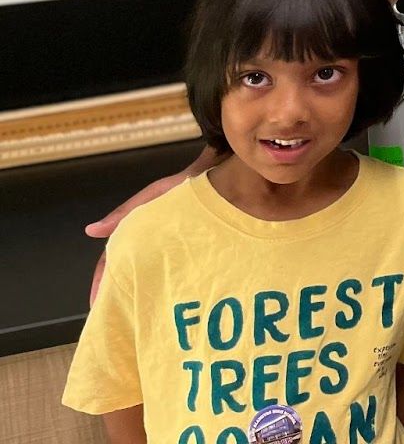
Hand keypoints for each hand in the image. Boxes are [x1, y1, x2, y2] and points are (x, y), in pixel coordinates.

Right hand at [84, 149, 216, 303]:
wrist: (219, 177)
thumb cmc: (185, 186)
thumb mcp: (153, 197)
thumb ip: (124, 215)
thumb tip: (90, 231)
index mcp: (135, 233)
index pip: (110, 264)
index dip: (102, 284)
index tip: (97, 305)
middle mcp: (148, 242)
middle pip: (126, 273)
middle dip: (118, 295)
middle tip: (114, 320)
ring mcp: (167, 247)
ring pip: (146, 274)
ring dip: (138, 293)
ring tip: (135, 317)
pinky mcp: (188, 250)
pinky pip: (170, 271)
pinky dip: (161, 285)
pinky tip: (164, 302)